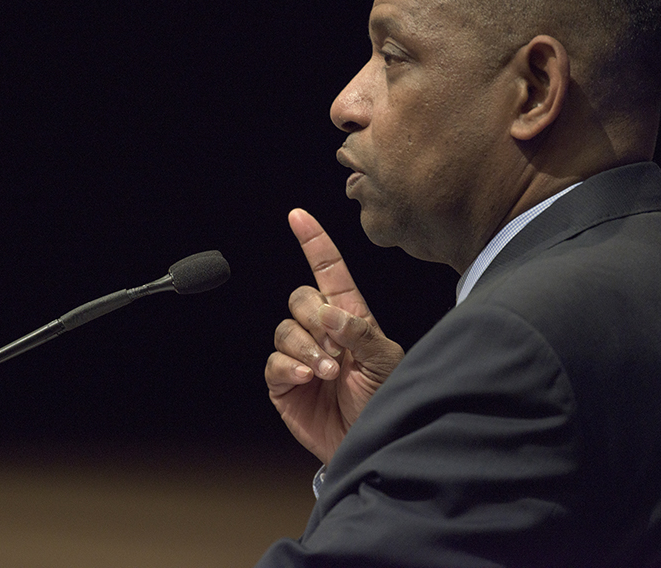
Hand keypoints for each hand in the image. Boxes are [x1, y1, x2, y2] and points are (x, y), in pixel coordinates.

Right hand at [266, 208, 402, 464]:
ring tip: (327, 371)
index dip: (314, 242)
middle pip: (299, 298)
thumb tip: (329, 312)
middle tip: (335, 347)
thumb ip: (361, 332)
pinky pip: (274, 363)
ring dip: (306, 347)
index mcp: (350, 318)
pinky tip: (308, 378)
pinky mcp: (285, 384)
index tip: (298, 216)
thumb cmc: (386, 401)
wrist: (373, 444)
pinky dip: (290, 367)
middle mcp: (323, 333)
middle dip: (312, 316)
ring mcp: (302, 357)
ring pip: (285, 329)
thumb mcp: (386, 362)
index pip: (328, 271)